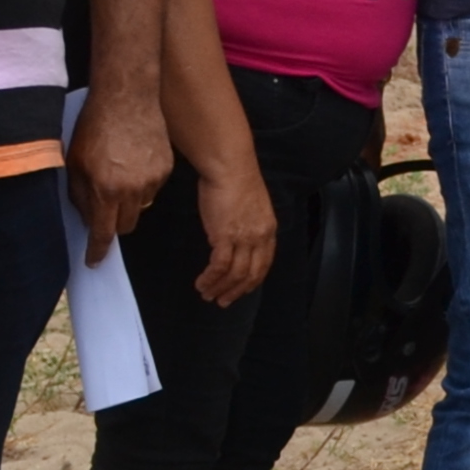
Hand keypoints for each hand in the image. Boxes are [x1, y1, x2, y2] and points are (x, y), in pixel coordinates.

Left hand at [72, 87, 173, 260]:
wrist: (127, 96)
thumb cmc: (94, 127)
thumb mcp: (74, 163)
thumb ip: (79, 196)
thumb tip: (86, 219)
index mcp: (105, 189)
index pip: (103, 233)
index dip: (97, 251)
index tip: (93, 261)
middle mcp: (131, 189)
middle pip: (126, 225)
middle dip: (114, 222)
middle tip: (104, 206)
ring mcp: (153, 179)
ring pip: (140, 207)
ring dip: (128, 202)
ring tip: (119, 176)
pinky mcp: (166, 168)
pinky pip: (153, 189)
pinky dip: (142, 184)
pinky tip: (134, 163)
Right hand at [192, 157, 277, 304]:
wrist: (230, 167)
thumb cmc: (236, 181)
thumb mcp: (250, 207)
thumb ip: (246, 226)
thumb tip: (233, 240)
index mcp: (268, 230)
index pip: (264, 263)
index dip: (252, 281)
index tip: (241, 291)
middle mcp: (260, 237)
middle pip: (251, 274)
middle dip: (236, 291)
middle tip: (222, 302)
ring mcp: (244, 238)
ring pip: (235, 274)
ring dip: (219, 288)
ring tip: (206, 294)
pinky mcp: (225, 236)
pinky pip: (219, 266)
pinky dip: (210, 278)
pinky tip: (201, 282)